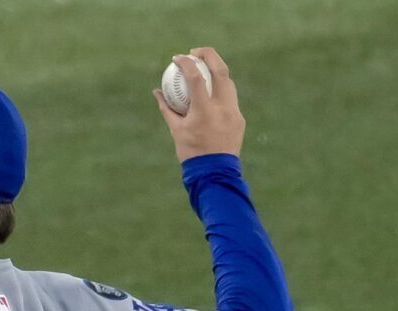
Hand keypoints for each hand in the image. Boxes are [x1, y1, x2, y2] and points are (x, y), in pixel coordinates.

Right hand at [153, 47, 245, 161]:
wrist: (214, 171)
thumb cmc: (190, 152)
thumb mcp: (176, 130)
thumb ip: (167, 108)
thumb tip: (157, 92)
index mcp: (204, 110)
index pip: (195, 77)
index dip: (186, 63)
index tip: (177, 58)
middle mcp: (222, 107)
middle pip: (220, 70)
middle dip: (209, 55)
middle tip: (196, 52)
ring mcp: (234, 111)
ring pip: (229, 82)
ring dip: (217, 71)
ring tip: (205, 70)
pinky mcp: (239, 118)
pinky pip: (230, 98)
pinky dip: (220, 91)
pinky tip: (211, 93)